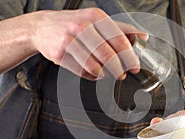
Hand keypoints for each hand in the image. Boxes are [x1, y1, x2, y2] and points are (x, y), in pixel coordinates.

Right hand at [30, 8, 147, 79]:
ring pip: (94, 66)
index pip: (119, 40)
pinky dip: (91, 76)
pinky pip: (82, 72)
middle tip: (122, 74)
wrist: (41, 27)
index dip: (130, 56)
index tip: (135, 66)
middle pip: (108, 55)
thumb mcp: (97, 21)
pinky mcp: (59, 54)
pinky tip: (93, 72)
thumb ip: (120, 29)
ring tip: (106, 73)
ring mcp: (69, 41)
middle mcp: (82, 27)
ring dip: (104, 74)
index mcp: (95, 17)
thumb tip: (142, 37)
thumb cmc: (74, 24)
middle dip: (119, 69)